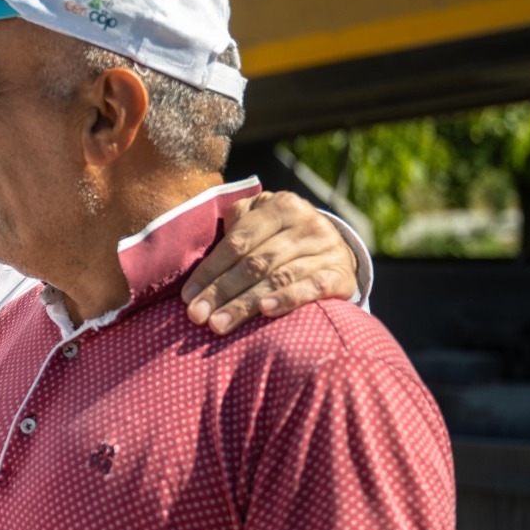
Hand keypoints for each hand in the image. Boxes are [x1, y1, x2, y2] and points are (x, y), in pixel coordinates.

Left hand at [182, 190, 358, 334]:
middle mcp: (307, 223)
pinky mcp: (341, 274)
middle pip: (255, 262)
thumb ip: (234, 227)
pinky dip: (288, 299)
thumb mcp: (260, 219)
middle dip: (221, 291)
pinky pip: (312, 288)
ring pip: (278, 278)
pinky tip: (265, 312)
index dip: (210, 270)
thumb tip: (197, 256)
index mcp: (280, 206)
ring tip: (219, 324)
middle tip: (197, 316)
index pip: (237, 242)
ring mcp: (327, 249)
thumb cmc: (280, 236)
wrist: (335, 246)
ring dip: (244, 304)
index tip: (188, 296)